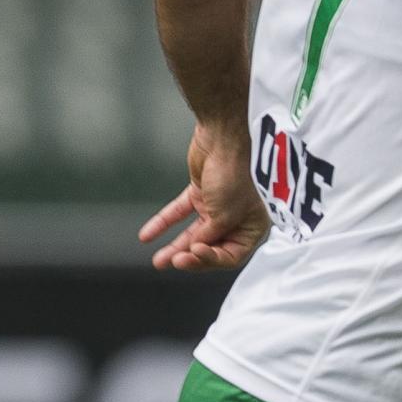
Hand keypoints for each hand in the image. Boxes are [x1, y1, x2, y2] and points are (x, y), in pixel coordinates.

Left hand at [139, 121, 267, 271]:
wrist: (224, 138)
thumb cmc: (236, 175)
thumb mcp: (224, 216)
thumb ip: (208, 237)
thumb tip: (193, 250)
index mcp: (252, 227)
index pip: (230, 256)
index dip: (210, 259)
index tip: (192, 255)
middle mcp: (237, 220)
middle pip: (211, 247)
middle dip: (191, 256)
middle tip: (173, 262)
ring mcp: (217, 207)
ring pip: (193, 233)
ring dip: (175, 247)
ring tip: (158, 261)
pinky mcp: (200, 193)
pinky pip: (180, 213)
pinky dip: (164, 224)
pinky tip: (148, 235)